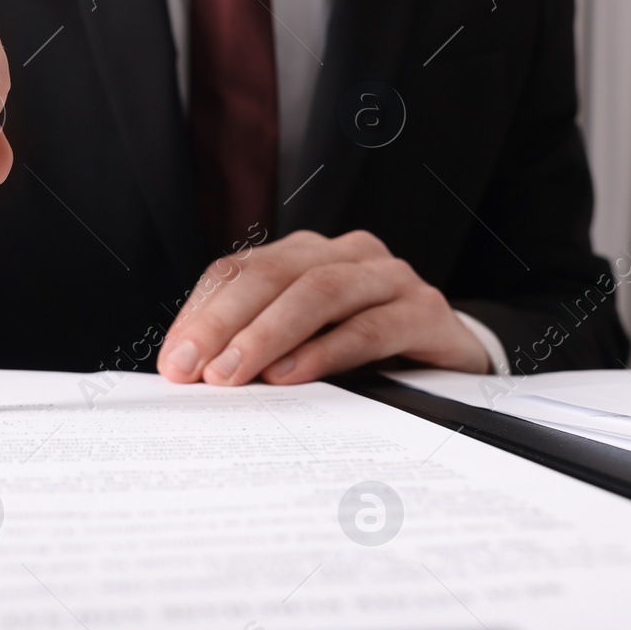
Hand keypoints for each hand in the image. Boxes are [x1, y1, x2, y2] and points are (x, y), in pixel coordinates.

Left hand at [156, 230, 491, 385]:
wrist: (455, 364)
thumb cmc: (368, 356)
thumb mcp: (304, 346)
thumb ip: (254, 349)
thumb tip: (190, 372)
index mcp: (306, 255)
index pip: (239, 270)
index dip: (202, 313)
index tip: (175, 361)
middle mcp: (345, 255)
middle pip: (272, 274)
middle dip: (225, 323)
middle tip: (197, 369)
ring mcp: (387, 278)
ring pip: (318, 292)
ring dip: (268, 335)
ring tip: (234, 373)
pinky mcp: (424, 311)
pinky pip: (369, 327)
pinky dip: (326, 351)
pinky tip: (294, 374)